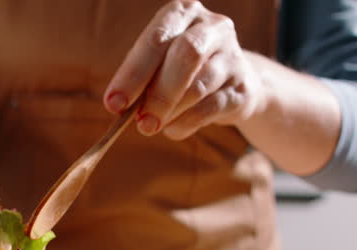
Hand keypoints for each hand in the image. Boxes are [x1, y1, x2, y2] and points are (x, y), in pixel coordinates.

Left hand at [104, 0, 265, 139]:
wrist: (232, 82)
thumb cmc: (181, 70)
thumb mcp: (158, 64)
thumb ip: (140, 79)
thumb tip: (118, 105)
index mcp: (183, 13)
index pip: (156, 40)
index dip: (133, 73)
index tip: (113, 104)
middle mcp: (212, 27)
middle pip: (185, 55)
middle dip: (158, 94)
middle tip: (139, 123)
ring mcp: (232, 56)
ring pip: (198, 86)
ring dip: (170, 112)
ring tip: (153, 126)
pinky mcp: (243, 87)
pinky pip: (211, 108)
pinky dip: (186, 123)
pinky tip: (173, 129)